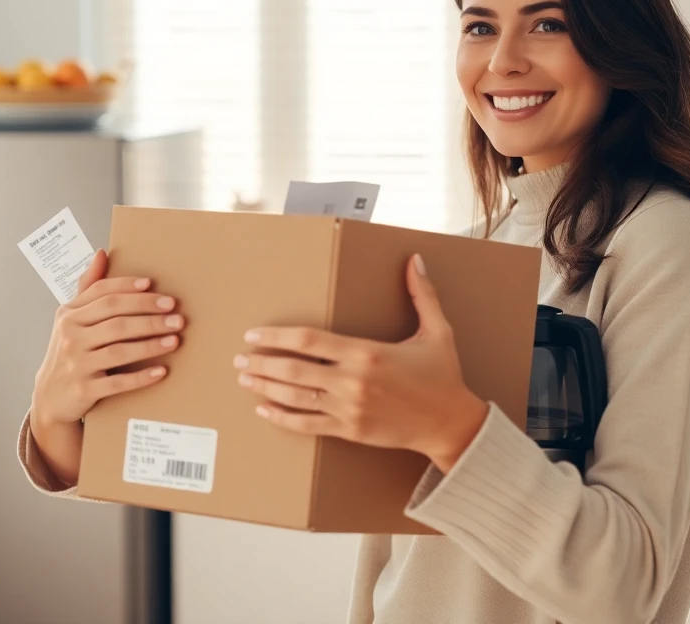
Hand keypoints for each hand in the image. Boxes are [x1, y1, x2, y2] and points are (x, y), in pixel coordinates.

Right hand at [29, 249, 183, 483]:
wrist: (49, 397)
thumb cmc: (68, 351)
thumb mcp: (71, 318)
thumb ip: (88, 287)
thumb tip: (102, 253)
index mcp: (69, 315)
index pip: (101, 294)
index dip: (128, 287)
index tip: (153, 285)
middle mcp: (70, 336)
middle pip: (115, 319)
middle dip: (148, 314)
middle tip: (175, 313)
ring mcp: (76, 364)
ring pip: (119, 349)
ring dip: (150, 343)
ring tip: (175, 338)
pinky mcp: (85, 390)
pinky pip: (117, 382)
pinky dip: (140, 377)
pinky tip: (161, 371)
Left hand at [235, 254, 488, 472]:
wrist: (451, 424)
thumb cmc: (443, 376)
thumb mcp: (437, 331)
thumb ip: (422, 294)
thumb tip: (415, 259)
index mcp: (367, 353)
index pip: (309, 341)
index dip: (277, 336)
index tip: (254, 333)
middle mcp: (353, 381)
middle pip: (293, 370)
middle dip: (261, 363)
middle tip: (239, 358)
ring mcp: (348, 409)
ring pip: (295, 398)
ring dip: (265, 388)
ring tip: (244, 379)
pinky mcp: (350, 430)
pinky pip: (308, 425)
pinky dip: (282, 418)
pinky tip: (264, 411)